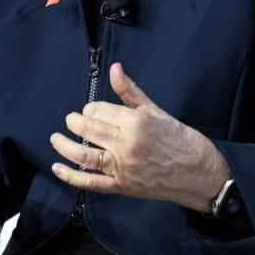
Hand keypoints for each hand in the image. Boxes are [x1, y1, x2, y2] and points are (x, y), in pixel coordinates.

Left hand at [48, 62, 230, 211]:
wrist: (199, 173)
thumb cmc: (181, 139)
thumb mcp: (156, 110)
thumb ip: (130, 91)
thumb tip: (115, 68)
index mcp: (136, 122)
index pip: (99, 110)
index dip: (92, 108)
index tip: (93, 110)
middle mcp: (127, 145)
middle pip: (89, 129)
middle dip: (76, 122)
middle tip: (71, 119)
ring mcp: (123, 167)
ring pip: (85, 155)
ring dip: (65, 146)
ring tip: (55, 138)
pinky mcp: (122, 186)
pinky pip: (92, 183)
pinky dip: (72, 176)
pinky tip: (58, 168)